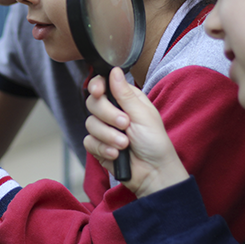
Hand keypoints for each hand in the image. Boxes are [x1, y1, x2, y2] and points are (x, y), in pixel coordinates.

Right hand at [84, 67, 188, 197]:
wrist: (153, 173)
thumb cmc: (154, 142)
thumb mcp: (143, 114)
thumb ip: (125, 94)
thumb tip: (114, 70)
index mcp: (125, 99)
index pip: (103, 84)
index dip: (97, 86)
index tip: (98, 92)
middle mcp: (112, 112)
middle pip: (93, 102)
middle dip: (108, 114)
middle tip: (125, 124)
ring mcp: (104, 129)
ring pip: (90, 123)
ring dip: (109, 135)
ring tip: (125, 144)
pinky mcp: (98, 146)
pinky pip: (89, 142)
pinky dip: (104, 148)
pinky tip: (117, 154)